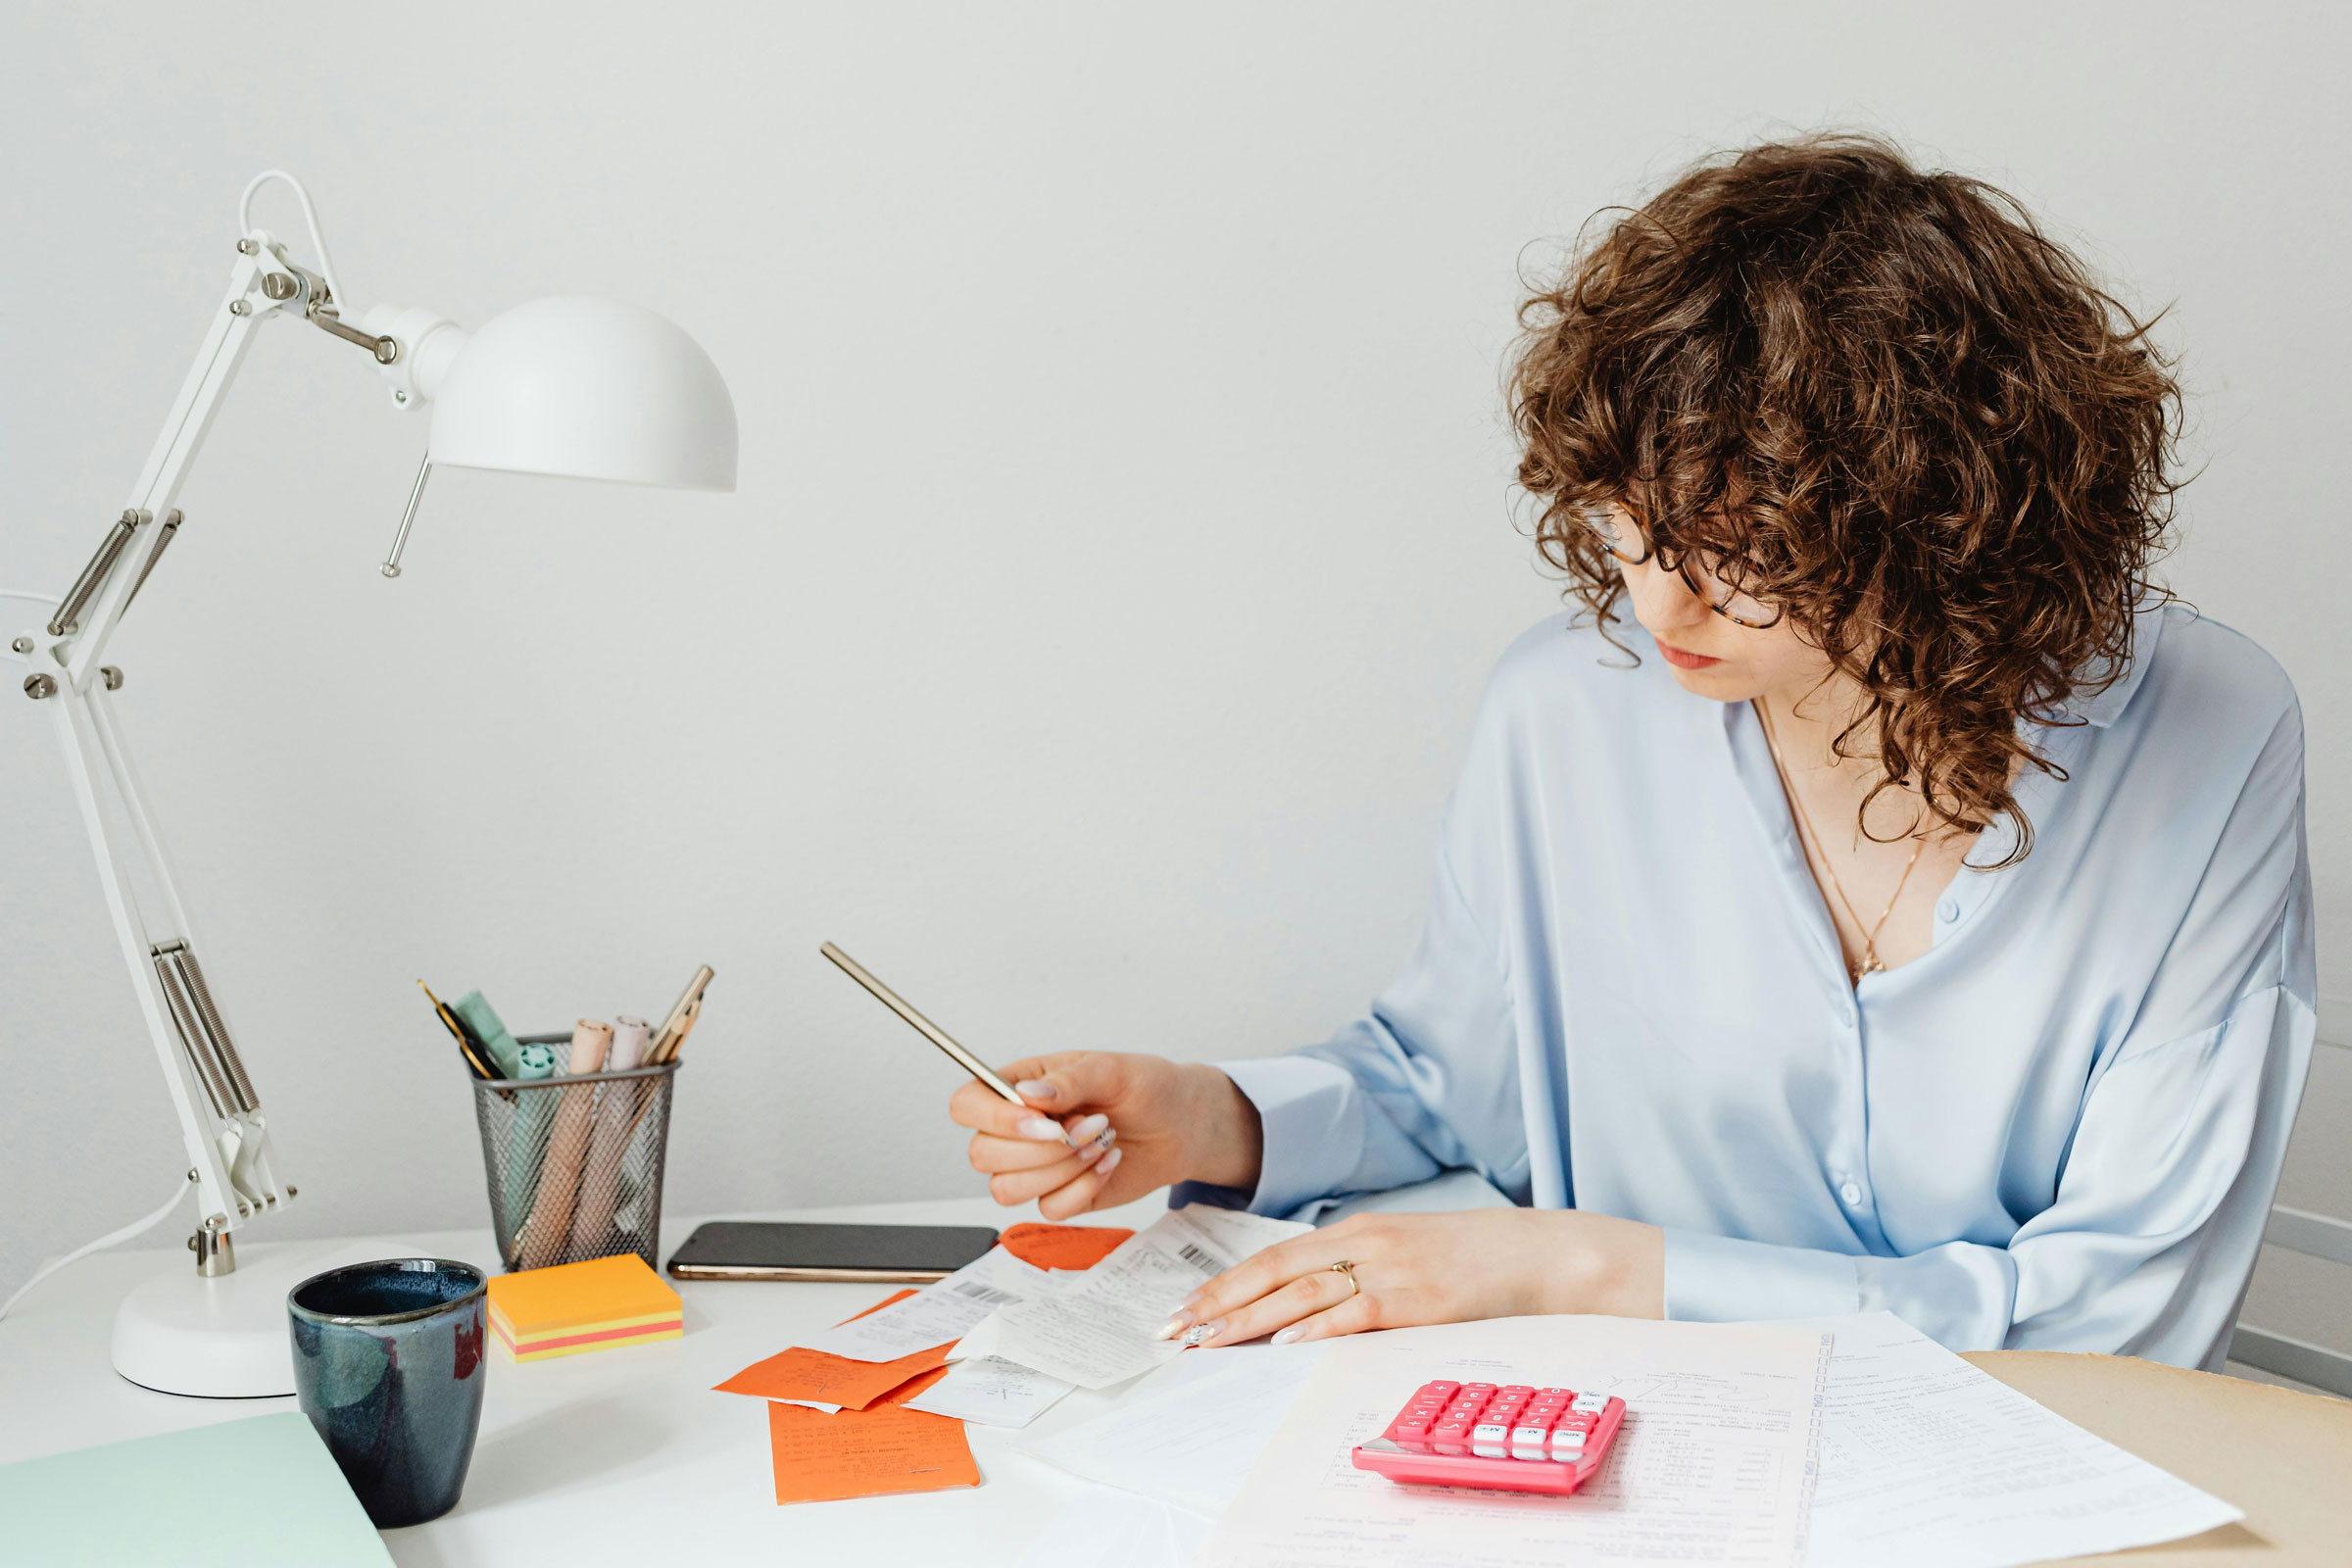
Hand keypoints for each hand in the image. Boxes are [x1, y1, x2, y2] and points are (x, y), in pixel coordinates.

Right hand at [949, 1051, 1262, 1220]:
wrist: (1181, 1126)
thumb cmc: (1146, 1087)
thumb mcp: (1112, 1069)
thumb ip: (1069, 1080)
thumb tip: (1027, 1096)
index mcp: (1019, 1087)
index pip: (966, 1104)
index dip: (993, 1118)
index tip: (1044, 1121)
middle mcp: (1017, 1129)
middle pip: (981, 1155)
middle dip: (1042, 1149)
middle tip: (1091, 1126)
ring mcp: (1035, 1166)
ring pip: (1006, 1189)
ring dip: (1061, 1170)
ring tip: (1101, 1142)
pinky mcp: (1058, 1196)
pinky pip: (1047, 1209)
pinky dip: (1083, 1190)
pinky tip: (1107, 1164)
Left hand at [1154, 1208, 1663, 1345]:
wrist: (1543, 1252)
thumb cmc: (1475, 1258)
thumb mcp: (1407, 1251)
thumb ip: (1359, 1267)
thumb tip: (1307, 1304)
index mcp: (1358, 1229)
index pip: (1273, 1258)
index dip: (1224, 1285)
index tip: (1186, 1311)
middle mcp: (1365, 1242)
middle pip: (1274, 1274)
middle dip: (1218, 1305)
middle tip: (1175, 1332)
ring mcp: (1391, 1268)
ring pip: (1303, 1295)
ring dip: (1248, 1321)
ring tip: (1208, 1342)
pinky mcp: (1419, 1297)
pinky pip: (1357, 1314)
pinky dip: (1317, 1330)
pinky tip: (1284, 1345)